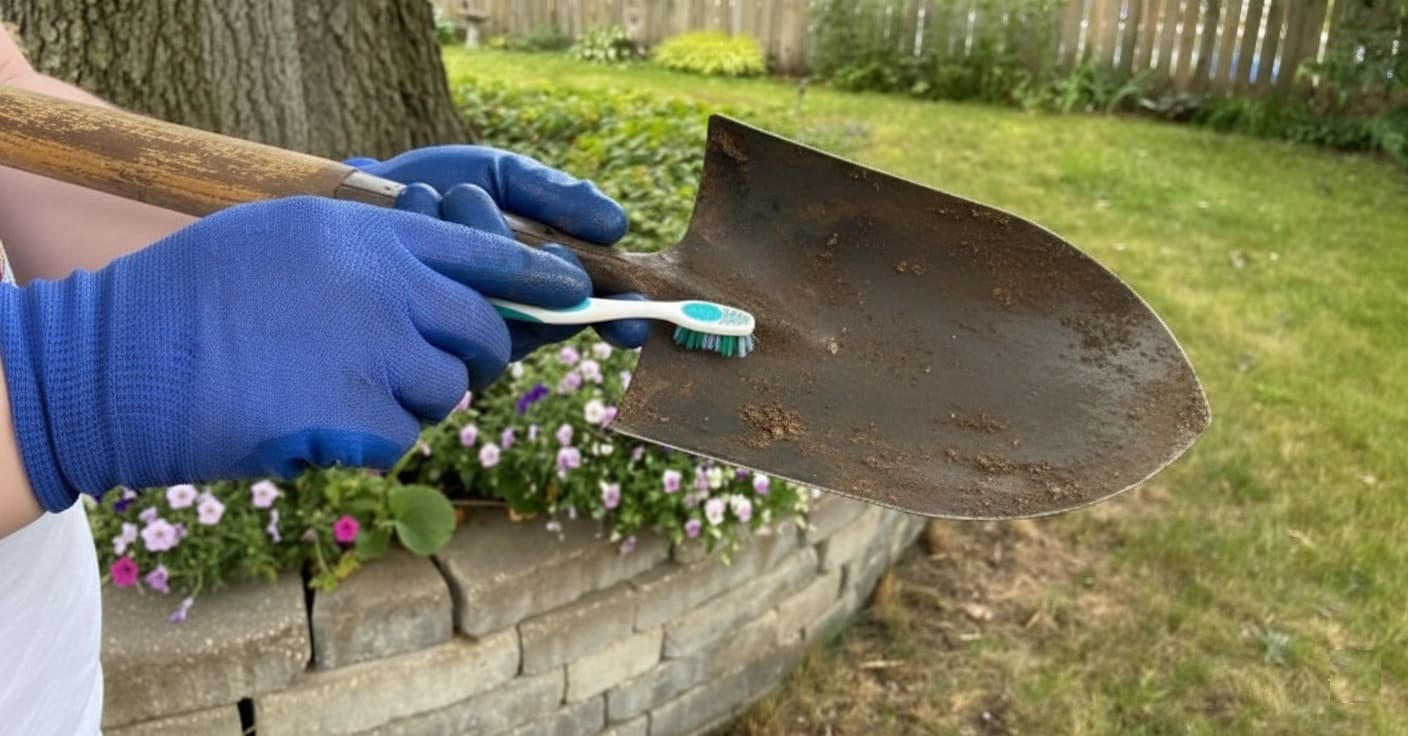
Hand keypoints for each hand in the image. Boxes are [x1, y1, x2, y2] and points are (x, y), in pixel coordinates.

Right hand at [0, 197, 588, 511]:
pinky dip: (368, 440)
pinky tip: (311, 420)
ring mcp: (382, 359)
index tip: (568, 292)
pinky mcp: (366, 424)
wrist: (128, 362)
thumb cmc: (196, 293)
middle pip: (482, 336)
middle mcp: (392, 292)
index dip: (535, 280)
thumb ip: (372, 253)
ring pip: (445, 393)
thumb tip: (438, 281)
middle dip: (477, 357)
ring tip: (332, 386)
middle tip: (447, 367)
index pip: (488, 256)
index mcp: (374, 237)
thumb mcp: (289, 235)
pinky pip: (401, 439)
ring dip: (408, 399)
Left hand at [348, 146, 649, 358]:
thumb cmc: (443, 186)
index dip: (620, 319)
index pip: (599, 310)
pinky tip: (416, 207)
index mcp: (548, 279)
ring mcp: (474, 328)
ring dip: (478, 230)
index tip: (631, 320)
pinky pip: (451, 295)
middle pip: (554, 310)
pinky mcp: (430, 333)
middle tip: (514, 222)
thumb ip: (558, 195)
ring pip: (500, 299)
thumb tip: (617, 225)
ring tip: (448, 196)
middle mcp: (518, 313)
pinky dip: (437, 231)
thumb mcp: (508, 177)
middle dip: (536, 258)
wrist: (362, 196)